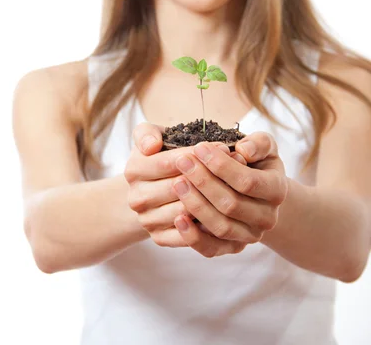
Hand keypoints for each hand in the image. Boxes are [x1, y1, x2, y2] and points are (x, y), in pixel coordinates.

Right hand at [124, 122, 235, 248]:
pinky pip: (187, 236)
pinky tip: (223, 209)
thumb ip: (147, 133)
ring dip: (215, 198)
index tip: (224, 146)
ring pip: (187, 211)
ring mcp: (147, 220)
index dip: (199, 154)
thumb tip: (151, 146)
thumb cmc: (158, 156)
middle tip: (238, 164)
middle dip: (211, 174)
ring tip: (237, 185)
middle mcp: (137, 198)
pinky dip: (207, 223)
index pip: (171, 162)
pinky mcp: (159, 238)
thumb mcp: (151, 136)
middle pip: (180, 187)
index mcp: (134, 170)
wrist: (149, 188)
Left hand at [172, 132, 287, 256]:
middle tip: (182, 162)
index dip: (221, 165)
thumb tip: (244, 150)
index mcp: (277, 190)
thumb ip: (258, 143)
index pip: (247, 182)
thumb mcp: (263, 146)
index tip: (199, 148)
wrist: (258, 191)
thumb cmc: (256, 162)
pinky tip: (178, 219)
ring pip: (221, 227)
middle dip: (203, 181)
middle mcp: (267, 218)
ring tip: (177, 183)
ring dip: (196, 205)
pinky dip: (193, 237)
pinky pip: (212, 249)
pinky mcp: (233, 248)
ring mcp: (251, 236)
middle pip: (231, 204)